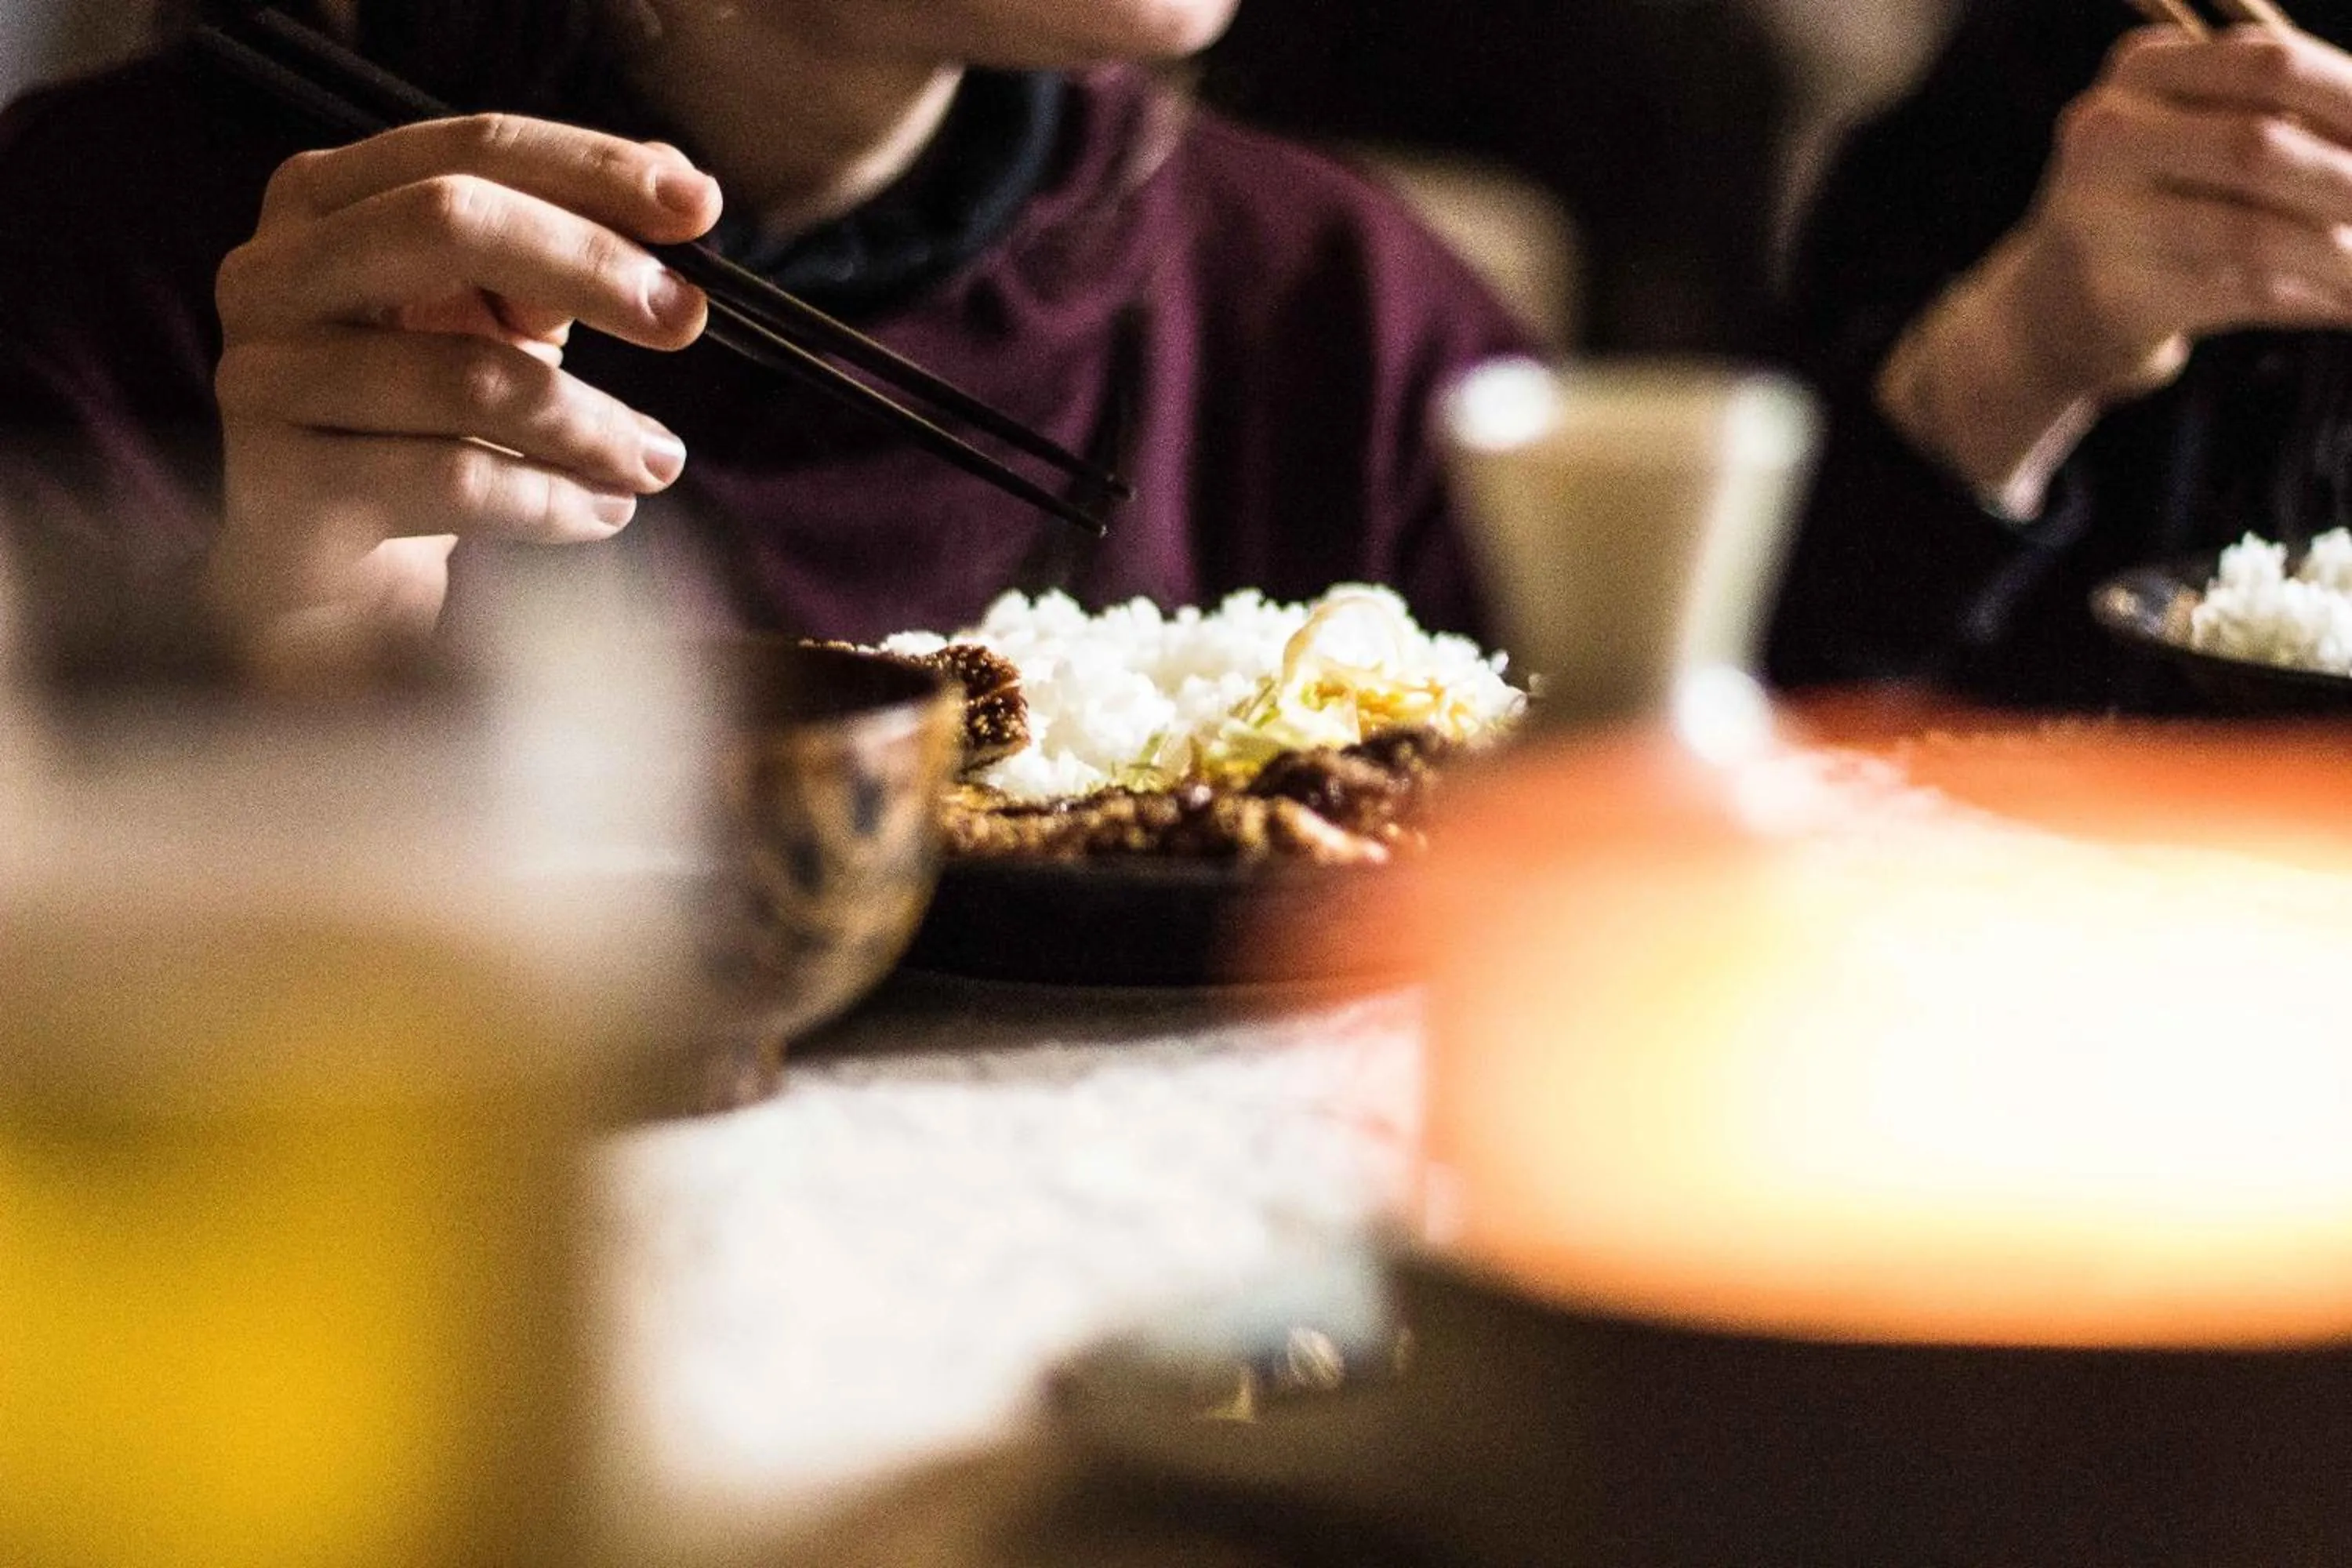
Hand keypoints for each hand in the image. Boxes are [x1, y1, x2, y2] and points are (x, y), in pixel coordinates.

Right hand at [206, 114, 722, 665]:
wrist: (331, 566)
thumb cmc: (425, 420)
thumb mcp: (498, 315)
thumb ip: (572, 241)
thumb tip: (681, 181)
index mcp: (326, 200)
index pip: (469, 150)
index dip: (590, 170)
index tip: (700, 207)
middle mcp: (275, 272)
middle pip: (447, 224)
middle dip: (588, 266)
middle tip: (685, 320)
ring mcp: (265, 379)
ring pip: (467, 376)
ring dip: (592, 423)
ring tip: (657, 460)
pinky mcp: (283, 488)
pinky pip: (456, 482)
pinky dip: (554, 500)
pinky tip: (605, 510)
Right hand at [2008, 23, 2351, 400]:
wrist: (2052, 305)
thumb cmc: (2163, 204)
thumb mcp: (2201, 134)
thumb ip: (2283, 118)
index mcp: (2140, 72)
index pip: (2270, 65)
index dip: (2351, 101)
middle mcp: (2105, 137)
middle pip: (2257, 147)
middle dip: (2349, 184)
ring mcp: (2101, 222)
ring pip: (2254, 233)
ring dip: (2342, 258)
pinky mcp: (2118, 299)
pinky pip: (2242, 294)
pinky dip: (2314, 300)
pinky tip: (2346, 306)